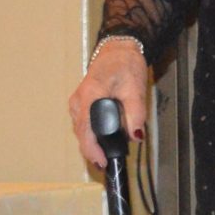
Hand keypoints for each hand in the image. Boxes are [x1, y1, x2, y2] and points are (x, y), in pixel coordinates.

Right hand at [67, 38, 149, 170]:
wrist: (118, 50)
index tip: (102, 162)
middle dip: (93, 151)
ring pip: (81, 130)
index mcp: (89, 95)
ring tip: (107, 155)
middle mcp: (78, 101)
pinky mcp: (80, 104)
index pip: (85, 130)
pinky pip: (83, 124)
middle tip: (108, 163)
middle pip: (81, 134)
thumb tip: (136, 136)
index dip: (92, 150)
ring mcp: (77, 103)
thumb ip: (136, 113)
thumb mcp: (135, 88)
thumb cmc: (125, 65)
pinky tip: (103, 141)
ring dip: (92, 144)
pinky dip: (92, 135)